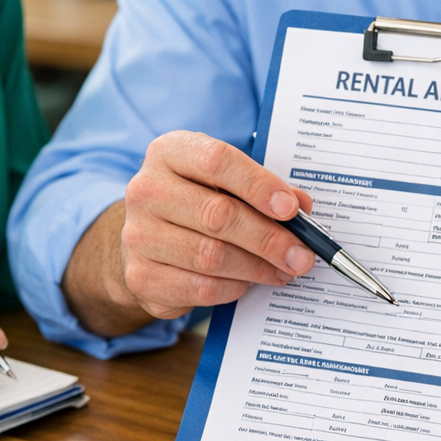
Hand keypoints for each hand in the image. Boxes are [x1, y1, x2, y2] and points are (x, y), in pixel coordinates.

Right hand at [62, 131, 317, 336]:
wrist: (149, 239)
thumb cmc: (199, 201)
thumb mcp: (228, 182)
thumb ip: (265, 190)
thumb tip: (301, 208)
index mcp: (170, 153)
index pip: (217, 162)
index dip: (259, 186)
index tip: (291, 209)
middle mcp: (147, 190)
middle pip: (218, 215)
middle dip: (269, 239)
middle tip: (302, 256)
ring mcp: (138, 236)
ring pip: (211, 256)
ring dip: (257, 268)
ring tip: (283, 271)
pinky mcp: (141, 277)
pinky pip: (201, 288)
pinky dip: (234, 288)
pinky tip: (248, 282)